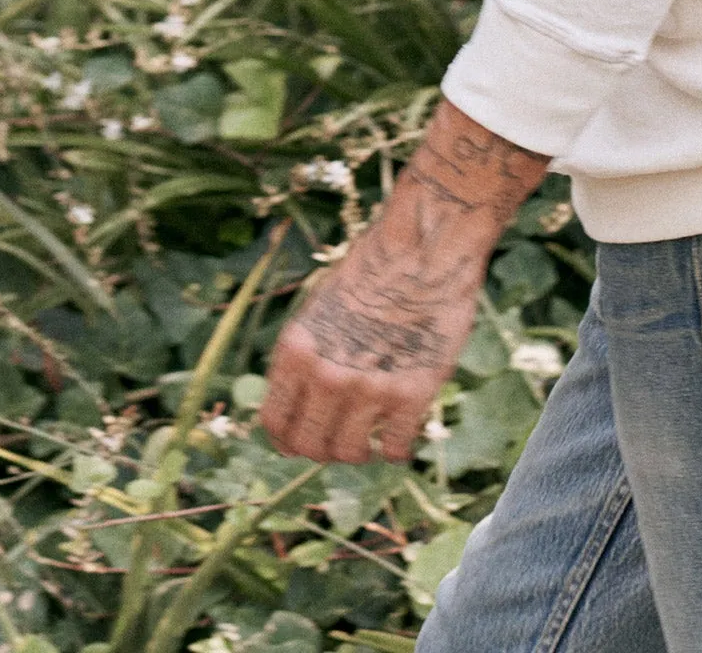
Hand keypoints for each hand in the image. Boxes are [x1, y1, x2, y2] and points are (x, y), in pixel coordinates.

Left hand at [259, 100, 549, 464]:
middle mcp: (325, 375)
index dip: (287, 441)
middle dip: (324, 449)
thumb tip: (303, 403)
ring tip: (373, 438)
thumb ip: (307, 358)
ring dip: (360, 451)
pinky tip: (402, 432)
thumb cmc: (375, 270)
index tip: (301, 444)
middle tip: (342, 439)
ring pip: (351, 453)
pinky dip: (398, 447)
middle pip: (310, 446)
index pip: (275, 424)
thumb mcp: (321, 308)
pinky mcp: (412, 394)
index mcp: (295, 351)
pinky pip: (396, 447)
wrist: (425, 248)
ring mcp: (368, 388)